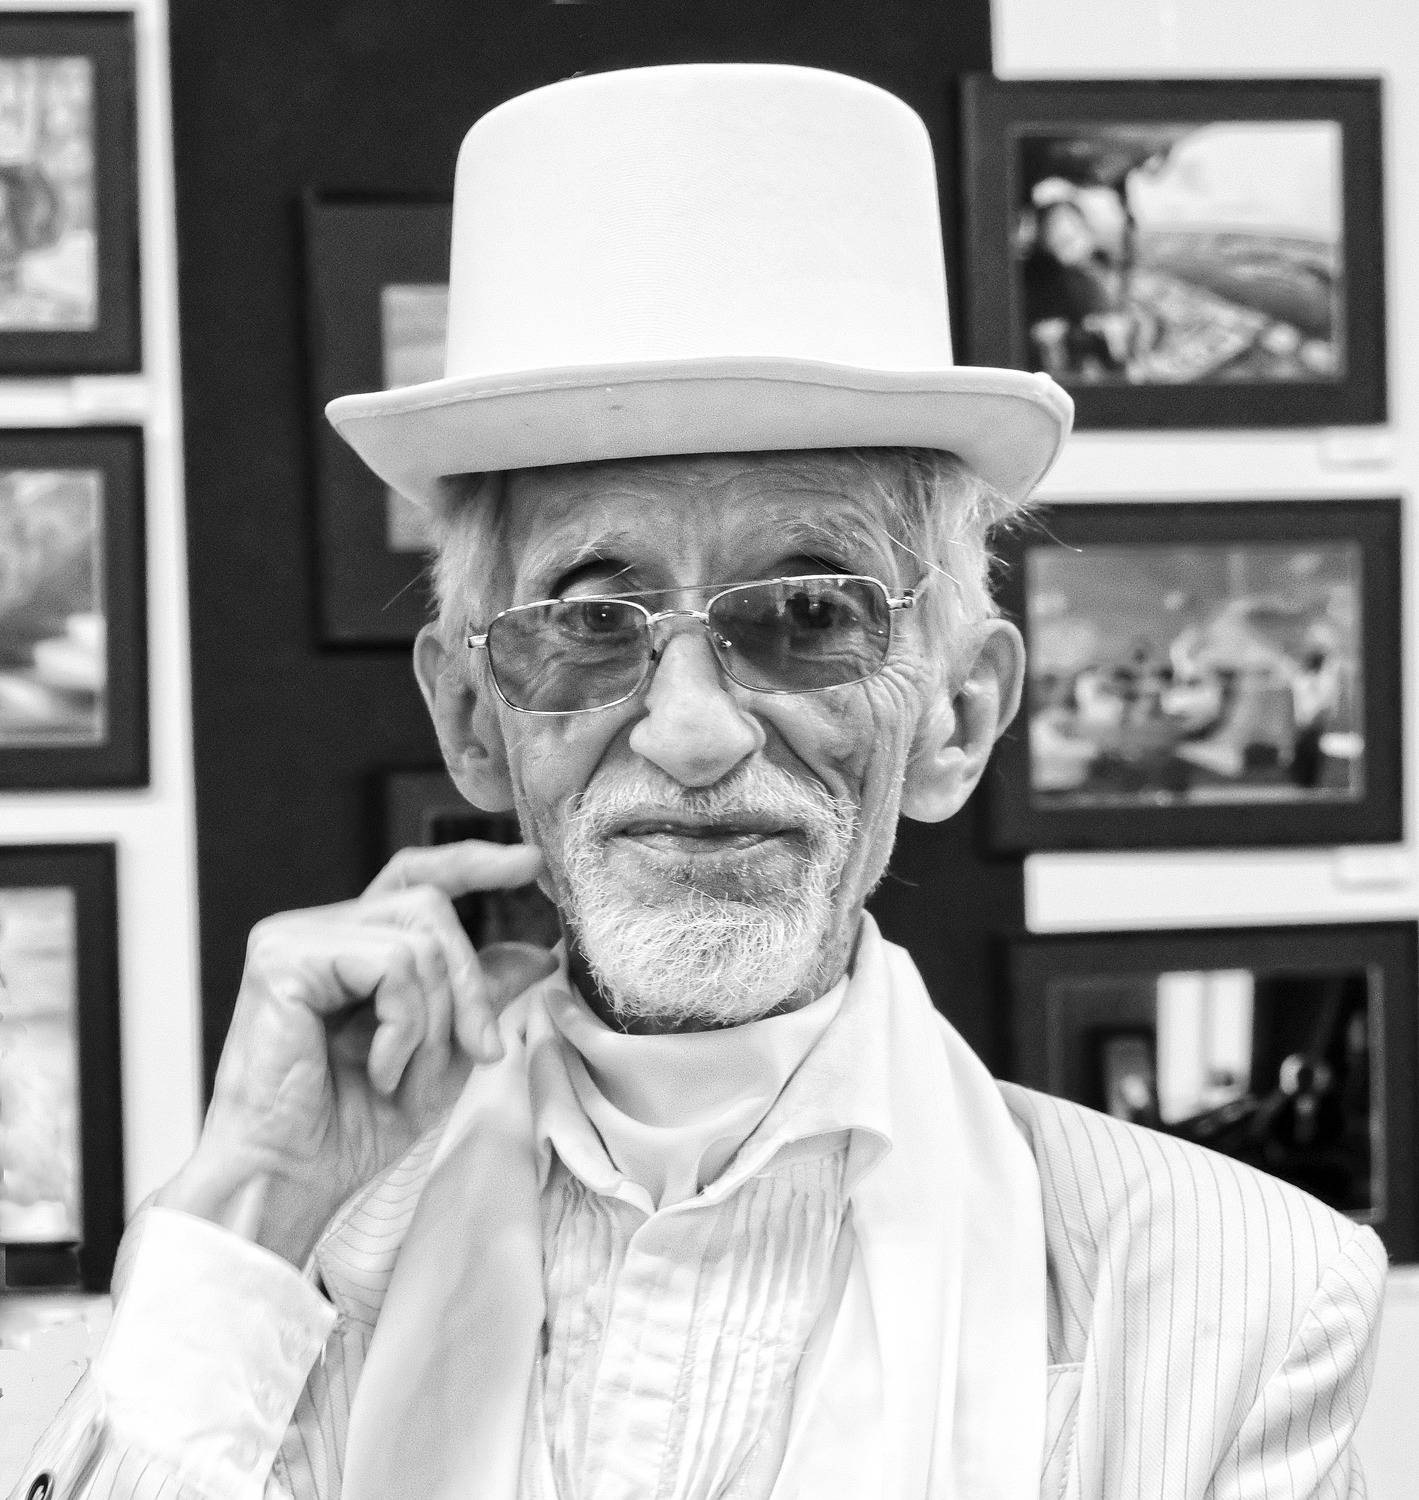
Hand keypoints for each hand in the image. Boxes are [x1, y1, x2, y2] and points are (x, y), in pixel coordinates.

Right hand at [155, 841, 557, 1265]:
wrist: (289, 1180)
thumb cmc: (349, 1128)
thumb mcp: (440, 1054)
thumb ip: (478, 997)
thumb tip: (536, 951)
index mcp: (350, 947)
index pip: (414, 879)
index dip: (472, 862)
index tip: (531, 864)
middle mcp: (318, 931)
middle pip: (430, 906)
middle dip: (470, 984)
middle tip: (483, 1049)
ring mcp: (294, 939)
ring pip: (419, 937)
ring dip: (435, 1019)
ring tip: (402, 1073)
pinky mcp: (283, 959)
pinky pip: (391, 964)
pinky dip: (404, 1024)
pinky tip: (377, 1069)